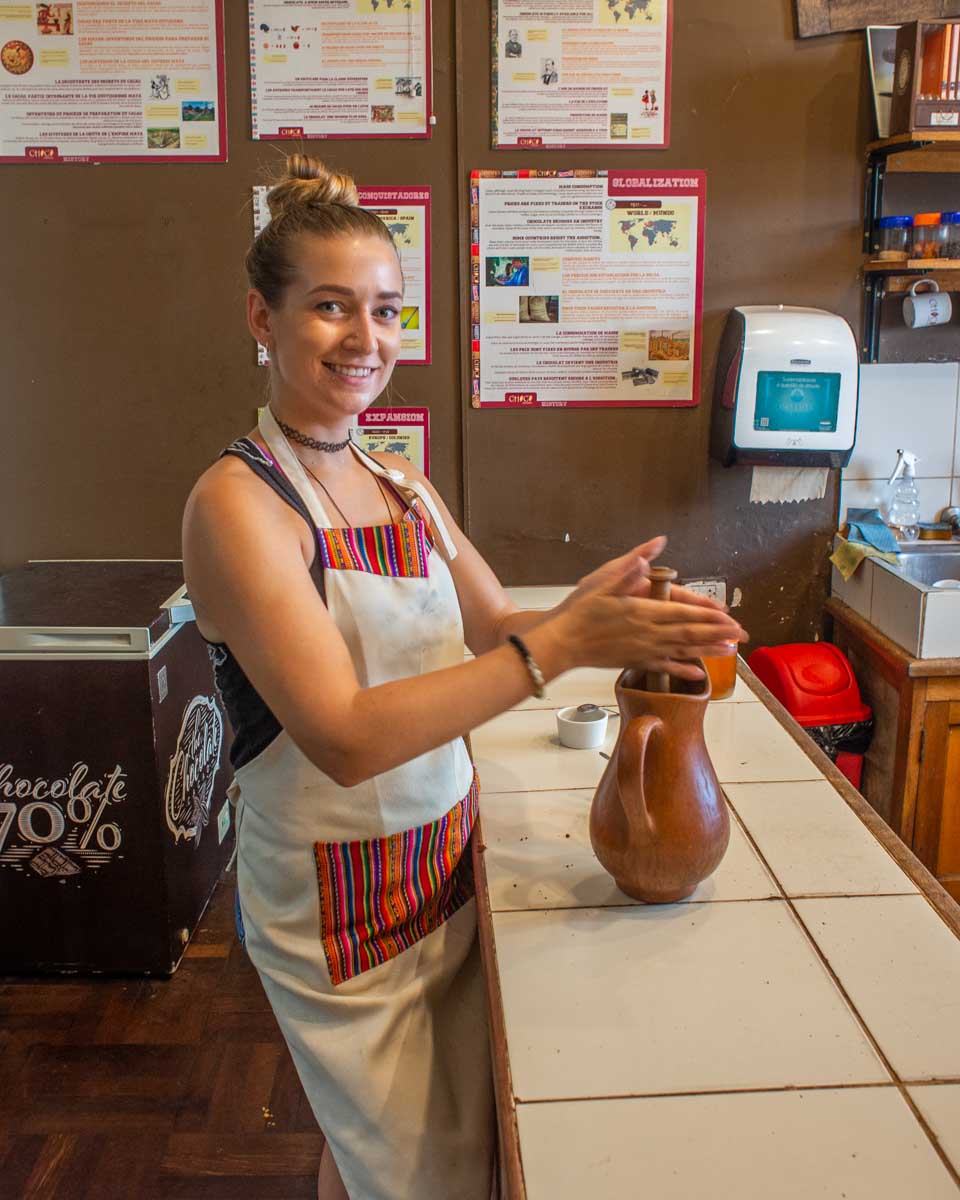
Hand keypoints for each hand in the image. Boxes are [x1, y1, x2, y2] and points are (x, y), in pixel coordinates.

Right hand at [549, 541, 746, 679]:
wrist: (562, 642)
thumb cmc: (580, 611)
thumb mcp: (604, 579)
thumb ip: (632, 563)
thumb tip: (657, 544)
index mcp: (643, 611)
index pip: (684, 614)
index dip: (710, 616)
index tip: (730, 616)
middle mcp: (648, 633)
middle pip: (690, 634)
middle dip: (718, 634)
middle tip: (742, 634)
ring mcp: (643, 650)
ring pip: (683, 651)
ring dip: (709, 651)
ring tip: (731, 650)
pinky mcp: (635, 662)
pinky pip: (665, 668)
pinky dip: (684, 671)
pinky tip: (700, 675)